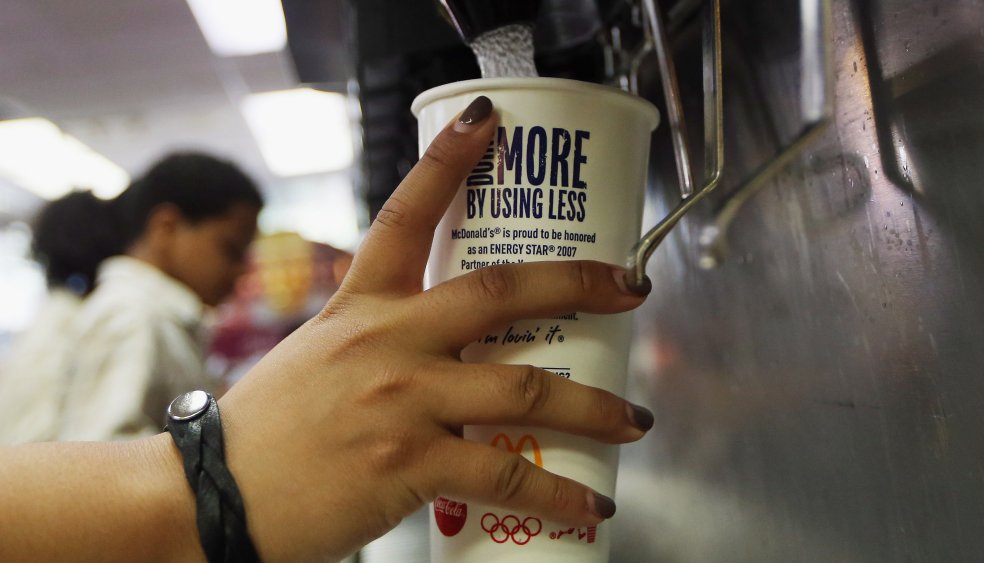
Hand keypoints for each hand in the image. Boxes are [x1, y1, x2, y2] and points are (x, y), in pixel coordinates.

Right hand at [219, 96, 652, 560]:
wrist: (216, 495)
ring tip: (632, 417)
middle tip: (631, 285)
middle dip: (577, 283)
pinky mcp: (409, 463)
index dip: (449, 162)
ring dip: (591, 404)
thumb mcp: (317, 353)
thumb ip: (374, 333)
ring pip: (522, 388)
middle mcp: (387, 341)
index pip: (407, 215)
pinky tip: (591, 503)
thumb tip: (428, 328)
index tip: (488, 121)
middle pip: (497, 293)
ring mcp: (402, 400)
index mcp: (361, 306)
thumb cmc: (269, 428)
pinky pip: (504, 474)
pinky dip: (558, 491)